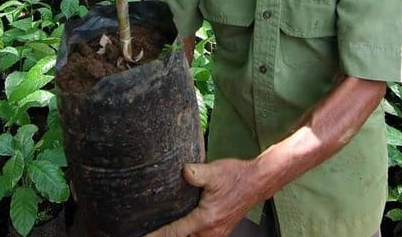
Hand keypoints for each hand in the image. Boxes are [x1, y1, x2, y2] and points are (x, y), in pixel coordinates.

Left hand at [144, 159, 264, 236]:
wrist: (258, 181)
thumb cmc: (236, 176)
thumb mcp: (214, 172)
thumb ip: (196, 173)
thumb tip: (182, 171)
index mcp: (205, 220)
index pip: (175, 233)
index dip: (156, 236)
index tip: (143, 236)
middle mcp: (210, 232)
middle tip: (150, 234)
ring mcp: (217, 234)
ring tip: (163, 232)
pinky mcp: (220, 231)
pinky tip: (183, 231)